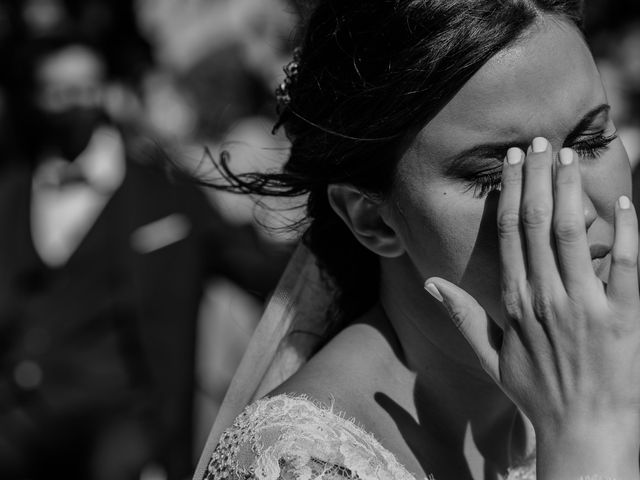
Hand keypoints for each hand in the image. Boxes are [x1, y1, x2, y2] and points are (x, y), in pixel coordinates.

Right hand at [425, 138, 639, 478]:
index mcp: (515, 302)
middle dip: (539, 177)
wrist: (583, 432)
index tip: (514, 162)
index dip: (512, 192)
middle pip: (539, 223)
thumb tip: (431, 283)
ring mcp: (584, 307)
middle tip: (541, 141)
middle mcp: (545, 297)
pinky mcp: (623, 319)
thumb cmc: (536, 394)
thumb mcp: (489, 358)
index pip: (510, 234)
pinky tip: (622, 203)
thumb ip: (462, 316)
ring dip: (570, 191)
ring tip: (570, 156)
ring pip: (573, 235)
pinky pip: (626, 266)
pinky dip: (626, 233)